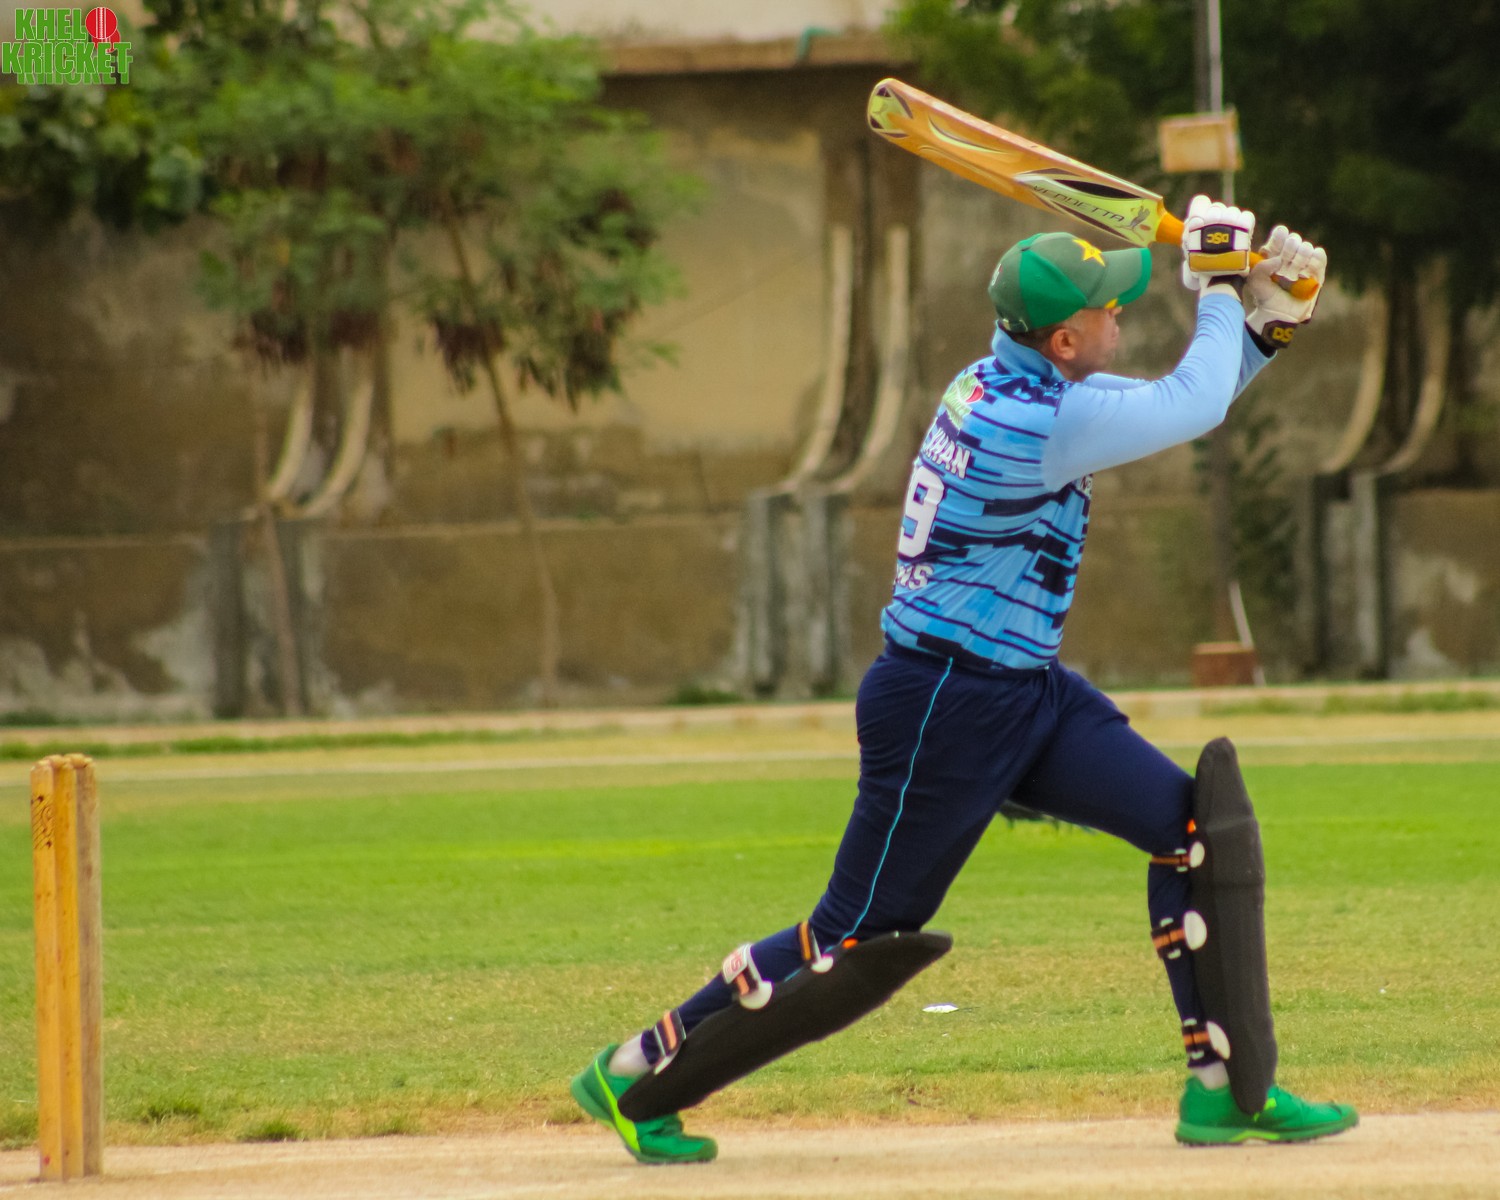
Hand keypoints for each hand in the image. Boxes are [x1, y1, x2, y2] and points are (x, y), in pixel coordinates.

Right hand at [1179, 194, 1255, 291]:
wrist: (1219, 279)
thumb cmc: (1201, 270)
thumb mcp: (1188, 255)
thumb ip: (1189, 240)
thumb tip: (1190, 230)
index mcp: (1195, 222)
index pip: (1200, 201)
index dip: (1202, 210)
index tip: (1202, 223)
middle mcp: (1212, 216)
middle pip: (1217, 207)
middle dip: (1217, 219)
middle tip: (1218, 236)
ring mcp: (1229, 220)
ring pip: (1232, 212)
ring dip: (1232, 223)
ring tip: (1231, 240)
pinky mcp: (1244, 225)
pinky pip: (1247, 217)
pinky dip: (1246, 225)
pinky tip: (1241, 236)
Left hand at [1245, 225, 1327, 347]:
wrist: (1280, 314)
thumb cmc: (1266, 297)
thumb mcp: (1255, 284)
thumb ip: (1260, 269)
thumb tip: (1278, 260)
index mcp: (1273, 253)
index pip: (1279, 235)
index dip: (1280, 237)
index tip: (1279, 239)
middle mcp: (1289, 254)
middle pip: (1293, 240)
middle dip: (1289, 252)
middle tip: (1284, 269)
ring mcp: (1304, 260)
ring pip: (1306, 247)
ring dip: (1300, 261)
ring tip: (1293, 276)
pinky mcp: (1318, 268)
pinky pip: (1319, 256)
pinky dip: (1313, 263)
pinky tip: (1306, 274)